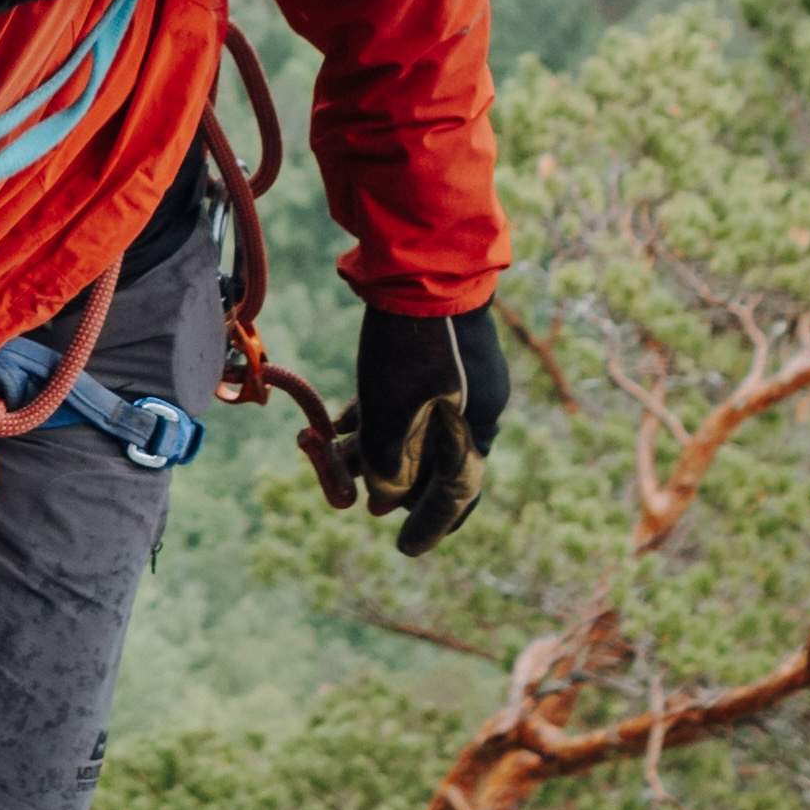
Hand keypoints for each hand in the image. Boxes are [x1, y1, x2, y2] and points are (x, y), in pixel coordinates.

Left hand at [344, 302, 508, 558]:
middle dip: (391, 485)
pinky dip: (373, 418)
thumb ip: (389, 462)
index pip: (458, 493)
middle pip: (434, 464)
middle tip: (359, 501)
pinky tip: (335, 424)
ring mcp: (455, 378)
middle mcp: (474, 405)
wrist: (419, 260)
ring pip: (412, 430)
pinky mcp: (431, 356)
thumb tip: (383, 500)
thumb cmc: (410, 341)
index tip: (405, 550)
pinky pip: (404, 402)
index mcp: (478, 425)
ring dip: (372, 449)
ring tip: (331, 457)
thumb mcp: (393, 410)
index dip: (429, 525)